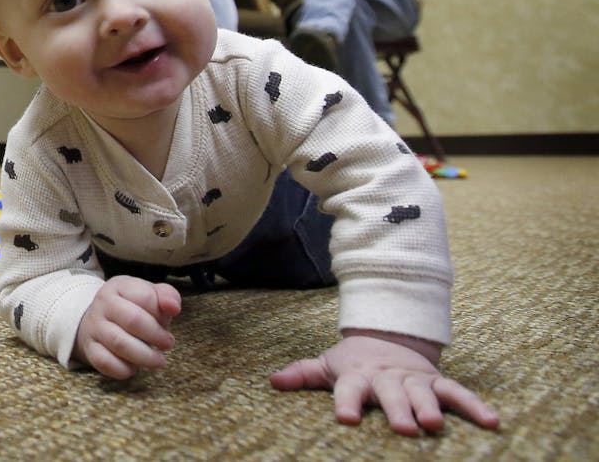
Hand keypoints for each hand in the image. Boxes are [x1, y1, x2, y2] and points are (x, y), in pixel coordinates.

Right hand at [73, 276, 181, 379]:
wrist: (97, 319)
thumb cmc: (132, 307)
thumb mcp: (148, 294)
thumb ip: (166, 296)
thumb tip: (174, 307)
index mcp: (119, 286)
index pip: (145, 296)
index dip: (161, 313)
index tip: (167, 324)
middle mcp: (103, 304)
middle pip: (132, 320)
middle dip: (156, 335)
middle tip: (168, 344)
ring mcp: (94, 326)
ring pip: (119, 343)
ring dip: (145, 357)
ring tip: (159, 361)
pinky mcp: (90, 348)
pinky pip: (105, 362)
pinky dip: (124, 369)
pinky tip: (134, 368)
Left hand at [270, 331, 498, 434]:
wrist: (387, 337)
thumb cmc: (353, 362)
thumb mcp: (327, 365)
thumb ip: (302, 374)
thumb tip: (271, 381)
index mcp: (357, 376)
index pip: (348, 389)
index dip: (347, 403)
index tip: (346, 419)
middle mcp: (387, 377)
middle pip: (391, 394)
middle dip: (397, 410)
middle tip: (404, 428)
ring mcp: (414, 379)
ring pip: (424, 393)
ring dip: (431, 408)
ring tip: (436, 425)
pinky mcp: (436, 381)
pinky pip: (458, 393)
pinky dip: (475, 406)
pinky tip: (493, 423)